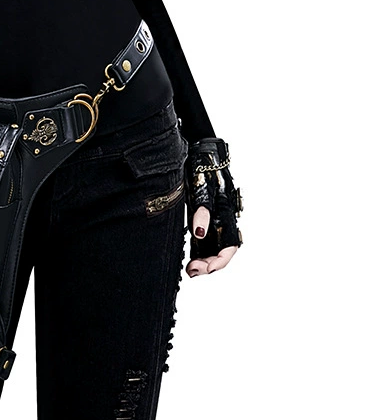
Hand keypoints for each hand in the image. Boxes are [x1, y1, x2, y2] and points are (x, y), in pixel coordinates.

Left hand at [184, 137, 242, 278]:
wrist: (199, 148)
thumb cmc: (202, 165)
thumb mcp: (202, 186)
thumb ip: (202, 209)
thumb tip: (199, 233)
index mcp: (227, 212)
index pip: (230, 245)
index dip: (219, 261)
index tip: (203, 269)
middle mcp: (223, 217)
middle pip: (222, 250)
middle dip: (209, 264)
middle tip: (192, 271)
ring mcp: (214, 217)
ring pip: (214, 246)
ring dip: (204, 259)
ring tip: (190, 269)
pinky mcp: (204, 214)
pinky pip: (205, 238)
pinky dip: (199, 250)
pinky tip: (189, 257)